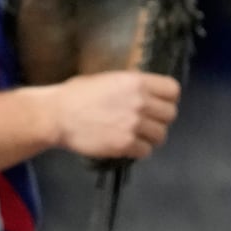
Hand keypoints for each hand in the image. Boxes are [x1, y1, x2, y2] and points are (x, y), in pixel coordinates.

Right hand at [48, 70, 180, 159]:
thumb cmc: (79, 93)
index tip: (159, 104)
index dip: (168, 99)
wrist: (57, 114)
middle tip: (148, 123)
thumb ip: (133, 86)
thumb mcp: (111, 79)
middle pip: (170, 114)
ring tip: (138, 137)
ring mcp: (134, 124)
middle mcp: (141, 102)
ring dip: (151, 137)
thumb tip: (149, 93)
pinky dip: (139, 151)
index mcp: (138, 82)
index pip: (173, 91)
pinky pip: (145, 151)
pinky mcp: (124, 144)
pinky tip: (128, 146)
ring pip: (161, 135)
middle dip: (160, 120)